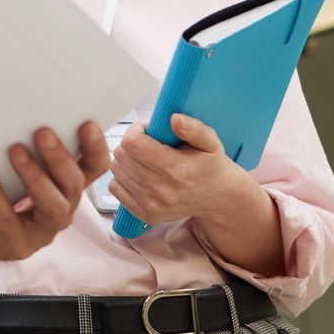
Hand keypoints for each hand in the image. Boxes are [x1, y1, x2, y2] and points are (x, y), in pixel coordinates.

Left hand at [0, 122, 108, 270]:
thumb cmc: (2, 196)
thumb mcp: (19, 171)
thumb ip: (29, 148)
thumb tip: (21, 111)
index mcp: (67, 189)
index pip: (93, 168)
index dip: (95, 148)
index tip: (86, 124)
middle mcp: (62, 210)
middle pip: (73, 184)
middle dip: (59, 157)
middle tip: (42, 132)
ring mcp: (42, 232)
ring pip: (52, 206)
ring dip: (35, 176)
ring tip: (15, 150)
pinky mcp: (17, 245)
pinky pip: (9, 220)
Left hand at [108, 113, 257, 227]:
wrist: (218, 198)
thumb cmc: (210, 166)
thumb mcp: (210, 142)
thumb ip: (193, 128)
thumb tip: (174, 118)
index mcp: (176, 169)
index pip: (133, 144)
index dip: (136, 131)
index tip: (147, 130)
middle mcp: (162, 190)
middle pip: (122, 156)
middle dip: (130, 143)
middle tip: (147, 143)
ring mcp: (152, 205)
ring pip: (117, 170)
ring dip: (125, 160)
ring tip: (145, 158)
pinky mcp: (145, 214)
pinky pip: (115, 188)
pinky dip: (122, 177)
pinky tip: (139, 173)